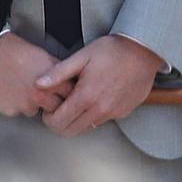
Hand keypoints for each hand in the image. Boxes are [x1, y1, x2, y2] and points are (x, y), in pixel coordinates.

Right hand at [0, 33, 72, 117]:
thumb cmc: (10, 50)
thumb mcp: (40, 54)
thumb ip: (55, 69)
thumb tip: (66, 79)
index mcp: (50, 80)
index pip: (70, 94)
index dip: (66, 92)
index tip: (63, 91)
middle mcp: (40, 95)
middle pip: (56, 107)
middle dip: (52, 101)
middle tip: (42, 91)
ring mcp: (24, 105)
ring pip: (35, 110)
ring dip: (31, 103)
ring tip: (20, 87)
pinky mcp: (10, 111)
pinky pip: (17, 111)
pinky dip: (15, 104)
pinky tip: (9, 90)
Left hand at [36, 35, 161, 135]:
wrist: (142, 52)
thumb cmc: (112, 51)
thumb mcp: (82, 56)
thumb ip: (58, 73)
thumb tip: (39, 84)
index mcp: (87, 96)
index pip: (60, 121)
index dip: (48, 118)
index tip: (47, 109)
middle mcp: (100, 110)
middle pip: (72, 130)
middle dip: (59, 123)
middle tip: (57, 108)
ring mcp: (113, 113)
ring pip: (87, 128)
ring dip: (76, 120)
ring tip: (74, 101)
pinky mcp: (123, 113)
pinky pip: (102, 121)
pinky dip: (93, 115)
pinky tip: (92, 99)